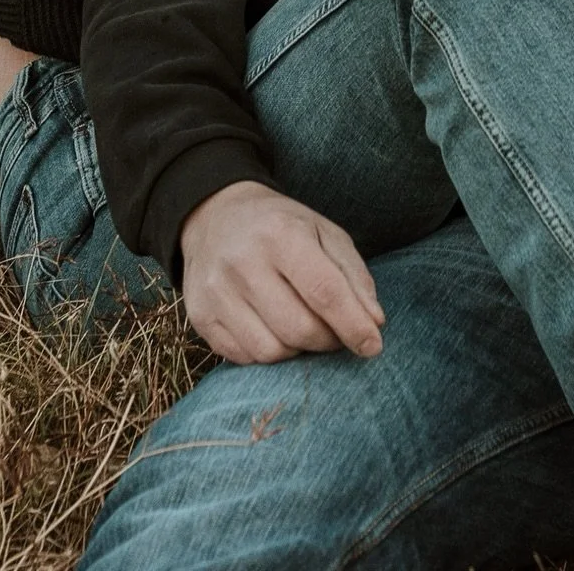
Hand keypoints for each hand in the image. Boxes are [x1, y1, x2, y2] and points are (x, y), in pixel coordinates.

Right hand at [179, 181, 386, 364]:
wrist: (215, 215)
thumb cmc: (281, 226)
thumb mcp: (324, 232)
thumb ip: (353, 276)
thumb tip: (373, 323)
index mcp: (281, 233)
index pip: (324, 291)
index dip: (353, 324)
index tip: (373, 345)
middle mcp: (243, 262)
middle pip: (299, 328)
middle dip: (328, 340)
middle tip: (336, 331)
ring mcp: (216, 292)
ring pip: (272, 351)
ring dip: (299, 350)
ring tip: (304, 327)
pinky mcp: (199, 316)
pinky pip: (245, 357)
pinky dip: (269, 354)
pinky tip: (274, 329)